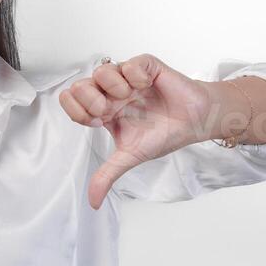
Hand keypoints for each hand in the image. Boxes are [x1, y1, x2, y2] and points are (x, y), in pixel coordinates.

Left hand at [57, 54, 212, 210]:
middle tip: (108, 110)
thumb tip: (93, 203)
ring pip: (102, 71)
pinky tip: (147, 85)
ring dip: (112, 86)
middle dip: (89, 99)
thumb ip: (107, 175)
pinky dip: (135, 75)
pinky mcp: (146, 66)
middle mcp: (110, 92)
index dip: (77, 110)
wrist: (195, 123)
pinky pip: (130, 63)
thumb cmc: (163, 135)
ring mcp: (127, 78)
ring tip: (131, 96)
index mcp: (102, 110)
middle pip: (80, 84)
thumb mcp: (130, 157)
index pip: (70, 102)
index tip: (99, 122)